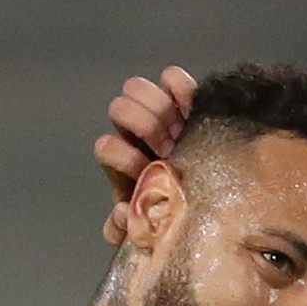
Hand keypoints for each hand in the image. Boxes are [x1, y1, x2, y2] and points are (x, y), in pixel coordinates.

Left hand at [95, 65, 196, 244]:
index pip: (105, 146)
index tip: (148, 171)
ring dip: (160, 109)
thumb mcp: (146, 227)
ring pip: (136, 87)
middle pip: (118, 107)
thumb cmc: (171, 208)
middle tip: (167, 147)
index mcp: (121, 160)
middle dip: (145, 127)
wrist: (201, 193)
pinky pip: (172, 76)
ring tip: (180, 132)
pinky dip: (180, 89)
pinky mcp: (181, 97)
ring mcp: (154, 110)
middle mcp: (132, 132)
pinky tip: (191, 111)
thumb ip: (125, 229)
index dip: (125, 156)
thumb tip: (122, 211)